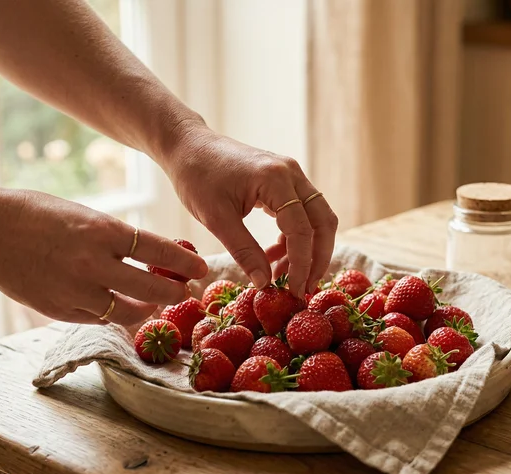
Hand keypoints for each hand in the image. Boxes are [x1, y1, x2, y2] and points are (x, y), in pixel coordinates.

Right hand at [0, 188, 206, 326]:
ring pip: (127, 313)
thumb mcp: (83, 215)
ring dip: (145, 309)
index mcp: (101, 230)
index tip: (201, 267)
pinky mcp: (59, 311)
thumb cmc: (36, 214)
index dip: (184, 262)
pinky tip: (117, 306)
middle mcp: (92, 264)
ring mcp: (75, 291)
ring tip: (152, 303)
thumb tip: (149, 258)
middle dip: (174, 293)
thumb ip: (114, 239)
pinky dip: (112, 314)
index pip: (158, 250)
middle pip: (151, 289)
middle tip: (183, 292)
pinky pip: (98, 319)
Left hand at [164, 125, 337, 297]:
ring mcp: (291, 175)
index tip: (294, 291)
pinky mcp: (284, 181)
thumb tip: (265, 284)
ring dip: (307, 249)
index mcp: (276, 179)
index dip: (302, 264)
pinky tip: (274, 257)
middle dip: (317, 258)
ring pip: (316, 218)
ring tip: (282, 276)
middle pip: (322, 221)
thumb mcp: (216, 219)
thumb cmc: (196, 177)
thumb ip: (244, 251)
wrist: (188, 145)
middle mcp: (291, 173)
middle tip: (303, 288)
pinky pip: (301, 213)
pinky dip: (294, 238)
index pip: (302, 229)